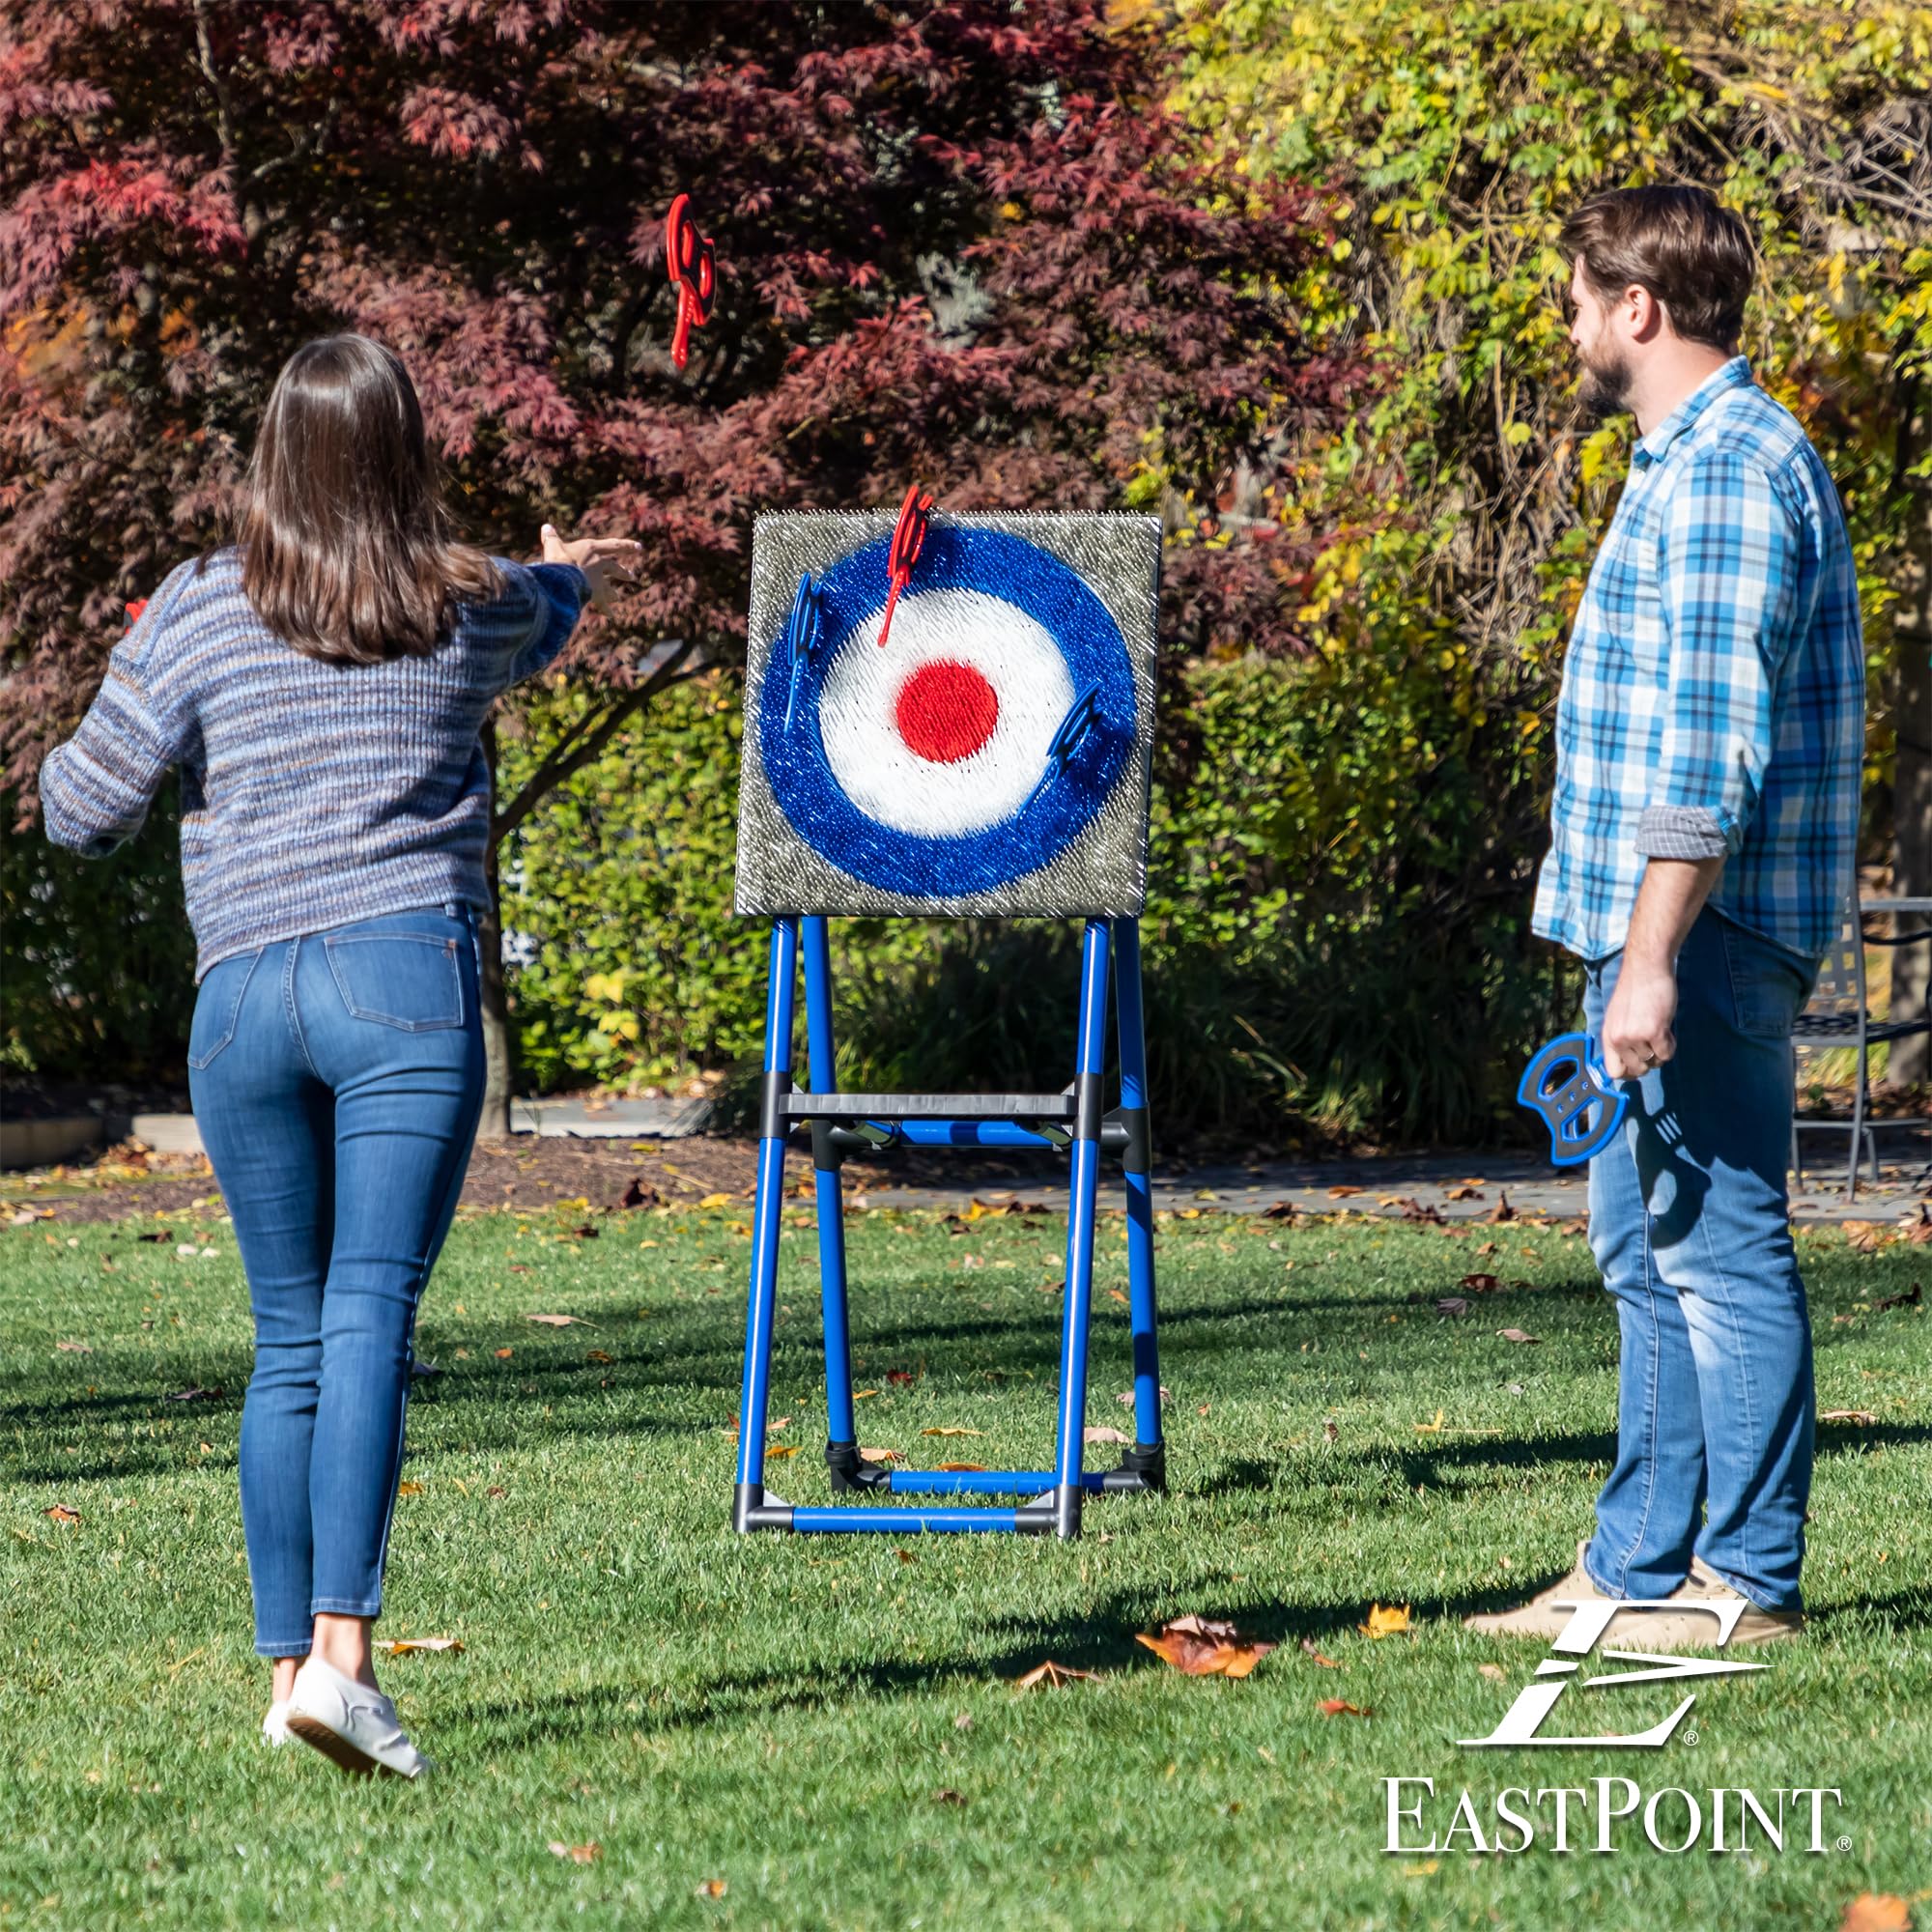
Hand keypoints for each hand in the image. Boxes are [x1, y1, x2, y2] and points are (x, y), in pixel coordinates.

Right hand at [539, 523, 642, 613]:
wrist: (563, 577)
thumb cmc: (558, 559)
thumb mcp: (553, 545)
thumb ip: (551, 537)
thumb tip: (546, 526)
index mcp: (592, 549)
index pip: (614, 545)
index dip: (627, 546)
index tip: (639, 547)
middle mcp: (599, 563)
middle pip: (614, 568)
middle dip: (623, 573)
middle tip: (632, 576)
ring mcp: (599, 580)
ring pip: (609, 587)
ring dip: (613, 592)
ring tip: (617, 597)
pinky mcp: (596, 594)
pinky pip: (602, 604)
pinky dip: (606, 610)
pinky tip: (611, 616)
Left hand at [1601, 952, 1677, 1079]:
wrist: (1646, 968)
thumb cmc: (1635, 991)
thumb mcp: (1618, 1018)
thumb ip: (1621, 1038)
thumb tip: (1631, 1062)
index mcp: (1607, 1036)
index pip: (1613, 1071)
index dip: (1628, 1073)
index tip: (1639, 1066)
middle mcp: (1618, 1039)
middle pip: (1637, 1070)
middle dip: (1649, 1061)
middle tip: (1653, 1043)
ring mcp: (1635, 1036)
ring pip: (1654, 1062)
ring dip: (1661, 1049)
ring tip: (1660, 1029)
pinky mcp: (1654, 1031)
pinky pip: (1666, 1054)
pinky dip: (1671, 1045)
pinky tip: (1667, 1028)